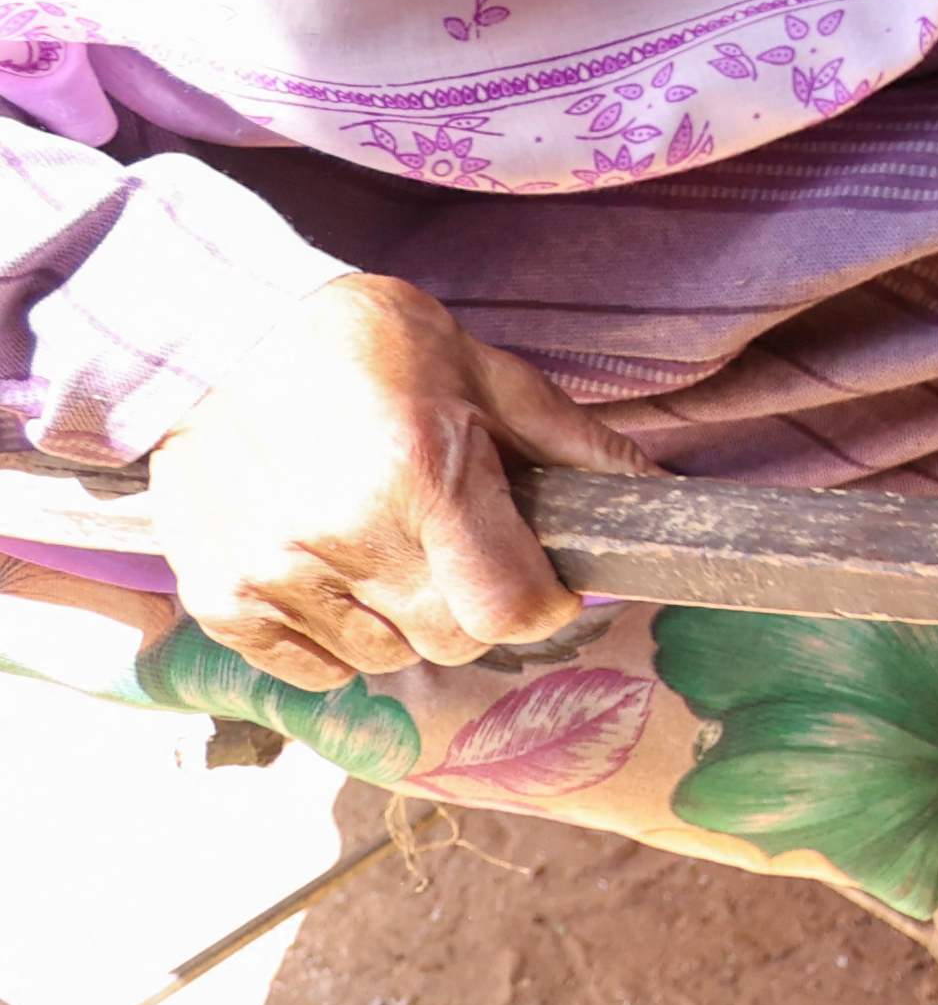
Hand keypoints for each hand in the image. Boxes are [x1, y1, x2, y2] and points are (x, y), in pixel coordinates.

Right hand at [148, 272, 662, 690]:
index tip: (547, 582)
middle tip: (466, 551)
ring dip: (406, 624)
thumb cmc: (363, 342)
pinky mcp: (219, 599)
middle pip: (453, 642)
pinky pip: (311, 671)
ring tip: (394, 552)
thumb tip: (653, 490)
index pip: (510, 608)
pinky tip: (338, 576)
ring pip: (385, 661)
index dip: (546, 604)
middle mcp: (343, 536)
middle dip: (479, 607)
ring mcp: (273, 574)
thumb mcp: (481, 369)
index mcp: (421, 474)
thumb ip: (571, 440)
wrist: (218, 333)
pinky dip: (337, 640)